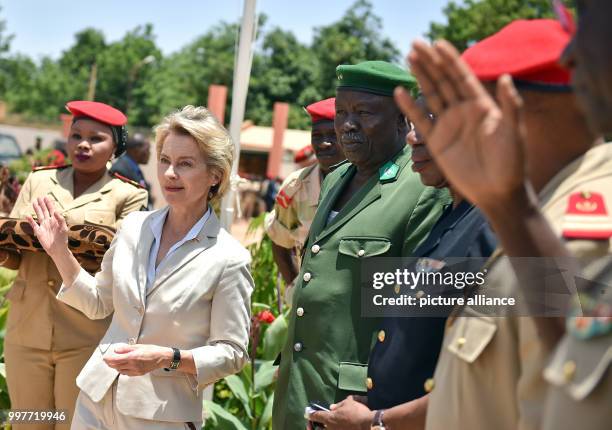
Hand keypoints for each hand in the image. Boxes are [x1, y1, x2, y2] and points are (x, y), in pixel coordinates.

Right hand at [26, 196, 68, 257]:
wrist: (57, 249)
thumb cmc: (63, 239)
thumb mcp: (64, 228)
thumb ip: (61, 219)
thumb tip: (56, 211)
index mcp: (55, 220)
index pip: (52, 209)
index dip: (49, 203)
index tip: (47, 197)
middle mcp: (49, 222)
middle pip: (44, 211)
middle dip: (42, 204)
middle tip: (39, 197)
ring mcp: (43, 226)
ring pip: (39, 215)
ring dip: (37, 209)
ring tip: (34, 202)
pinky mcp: (39, 232)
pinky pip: (33, 225)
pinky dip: (30, 220)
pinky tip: (27, 215)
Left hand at [103, 344, 172, 376]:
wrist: (162, 357)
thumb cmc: (152, 350)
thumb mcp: (139, 346)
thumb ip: (126, 349)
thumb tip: (116, 350)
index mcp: (132, 357)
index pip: (116, 360)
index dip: (108, 359)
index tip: (105, 357)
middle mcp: (133, 365)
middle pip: (117, 366)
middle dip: (110, 363)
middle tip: (107, 360)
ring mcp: (135, 370)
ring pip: (121, 370)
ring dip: (116, 367)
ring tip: (114, 363)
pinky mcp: (138, 373)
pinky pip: (127, 373)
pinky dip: (122, 370)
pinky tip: (122, 367)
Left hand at [309, 396, 373, 429]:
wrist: (369, 425)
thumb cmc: (357, 412)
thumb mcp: (348, 403)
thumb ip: (338, 405)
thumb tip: (332, 407)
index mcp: (329, 418)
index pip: (316, 416)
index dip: (311, 414)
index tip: (308, 414)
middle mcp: (330, 428)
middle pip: (318, 429)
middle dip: (314, 426)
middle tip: (313, 424)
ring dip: (324, 428)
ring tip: (324, 425)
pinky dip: (334, 429)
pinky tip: (337, 426)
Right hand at [395, 40, 527, 211]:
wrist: (497, 191)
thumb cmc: (511, 162)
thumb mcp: (513, 132)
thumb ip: (510, 105)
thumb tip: (505, 77)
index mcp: (481, 105)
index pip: (462, 77)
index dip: (450, 60)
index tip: (437, 44)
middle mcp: (463, 111)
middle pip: (443, 81)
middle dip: (430, 62)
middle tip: (416, 44)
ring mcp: (448, 125)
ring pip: (431, 95)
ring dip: (420, 77)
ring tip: (409, 58)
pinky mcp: (436, 142)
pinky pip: (420, 121)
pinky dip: (409, 107)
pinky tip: (399, 92)